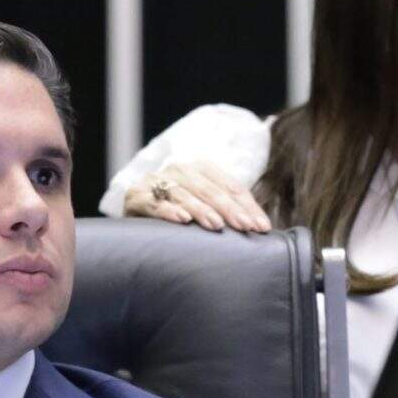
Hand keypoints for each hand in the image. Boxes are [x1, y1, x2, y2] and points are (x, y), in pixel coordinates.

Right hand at [123, 162, 271, 232]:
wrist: (134, 226)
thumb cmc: (176, 219)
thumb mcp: (205, 212)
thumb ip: (229, 212)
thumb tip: (263, 227)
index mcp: (200, 169)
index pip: (229, 186)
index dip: (247, 206)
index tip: (261, 227)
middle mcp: (178, 170)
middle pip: (209, 188)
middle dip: (229, 209)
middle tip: (245, 228)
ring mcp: (155, 181)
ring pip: (183, 193)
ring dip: (201, 210)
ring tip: (217, 226)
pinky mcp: (135, 196)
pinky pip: (153, 202)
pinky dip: (168, 210)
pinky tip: (183, 220)